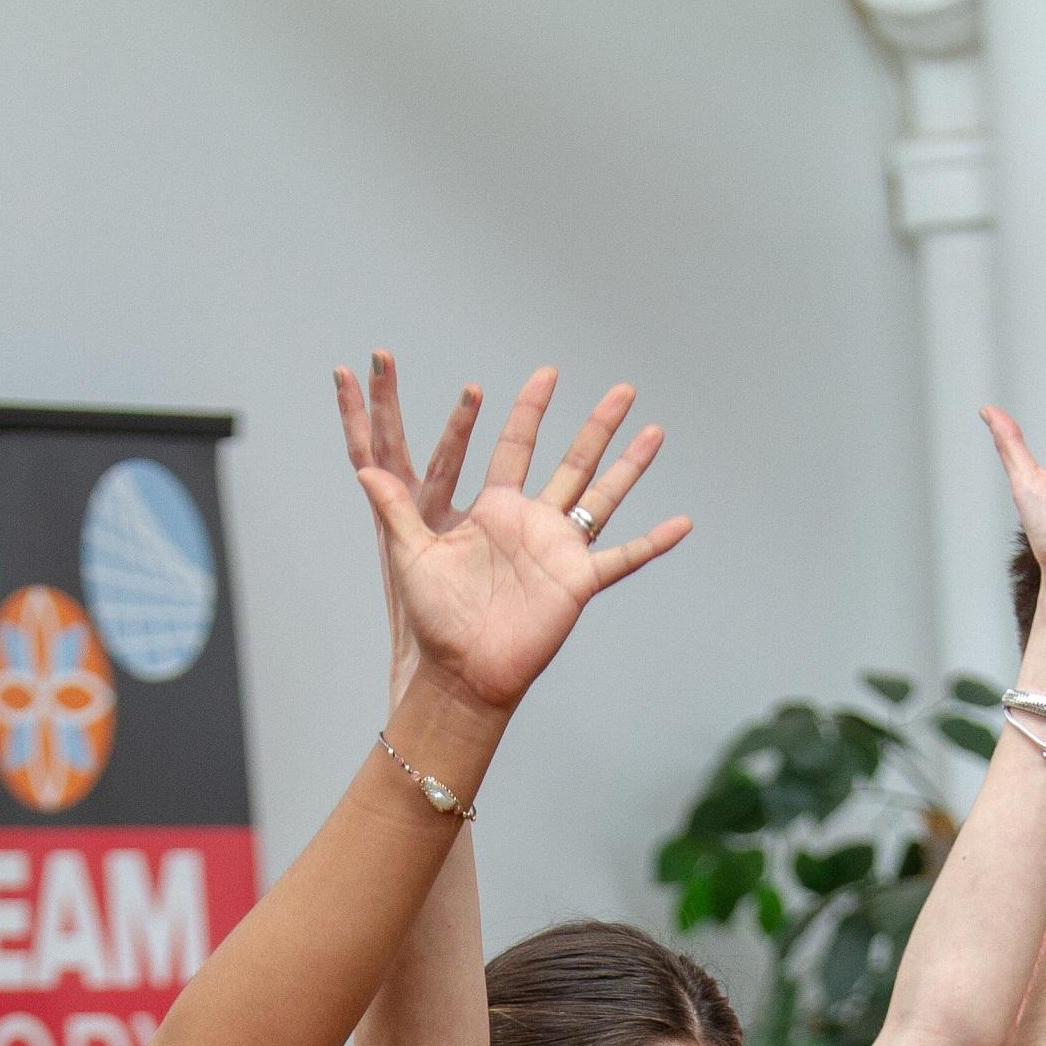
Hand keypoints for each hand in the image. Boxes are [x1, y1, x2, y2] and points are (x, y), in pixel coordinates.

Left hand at [352, 363, 688, 717]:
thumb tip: (362, 469)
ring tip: (655, 431)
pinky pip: (623, 557)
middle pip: (574, 461)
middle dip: (598, 425)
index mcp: (495, 509)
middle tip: (623, 389)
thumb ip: (393, 509)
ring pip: (604, 497)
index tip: (545, 374)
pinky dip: (653, 542)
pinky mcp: (577, 583)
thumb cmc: (436, 620)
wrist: (461, 672)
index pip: (517, 444)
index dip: (529, 409)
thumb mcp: (411, 556)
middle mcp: (533, 522)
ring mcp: (560, 551)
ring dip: (632, 466)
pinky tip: (683, 523)